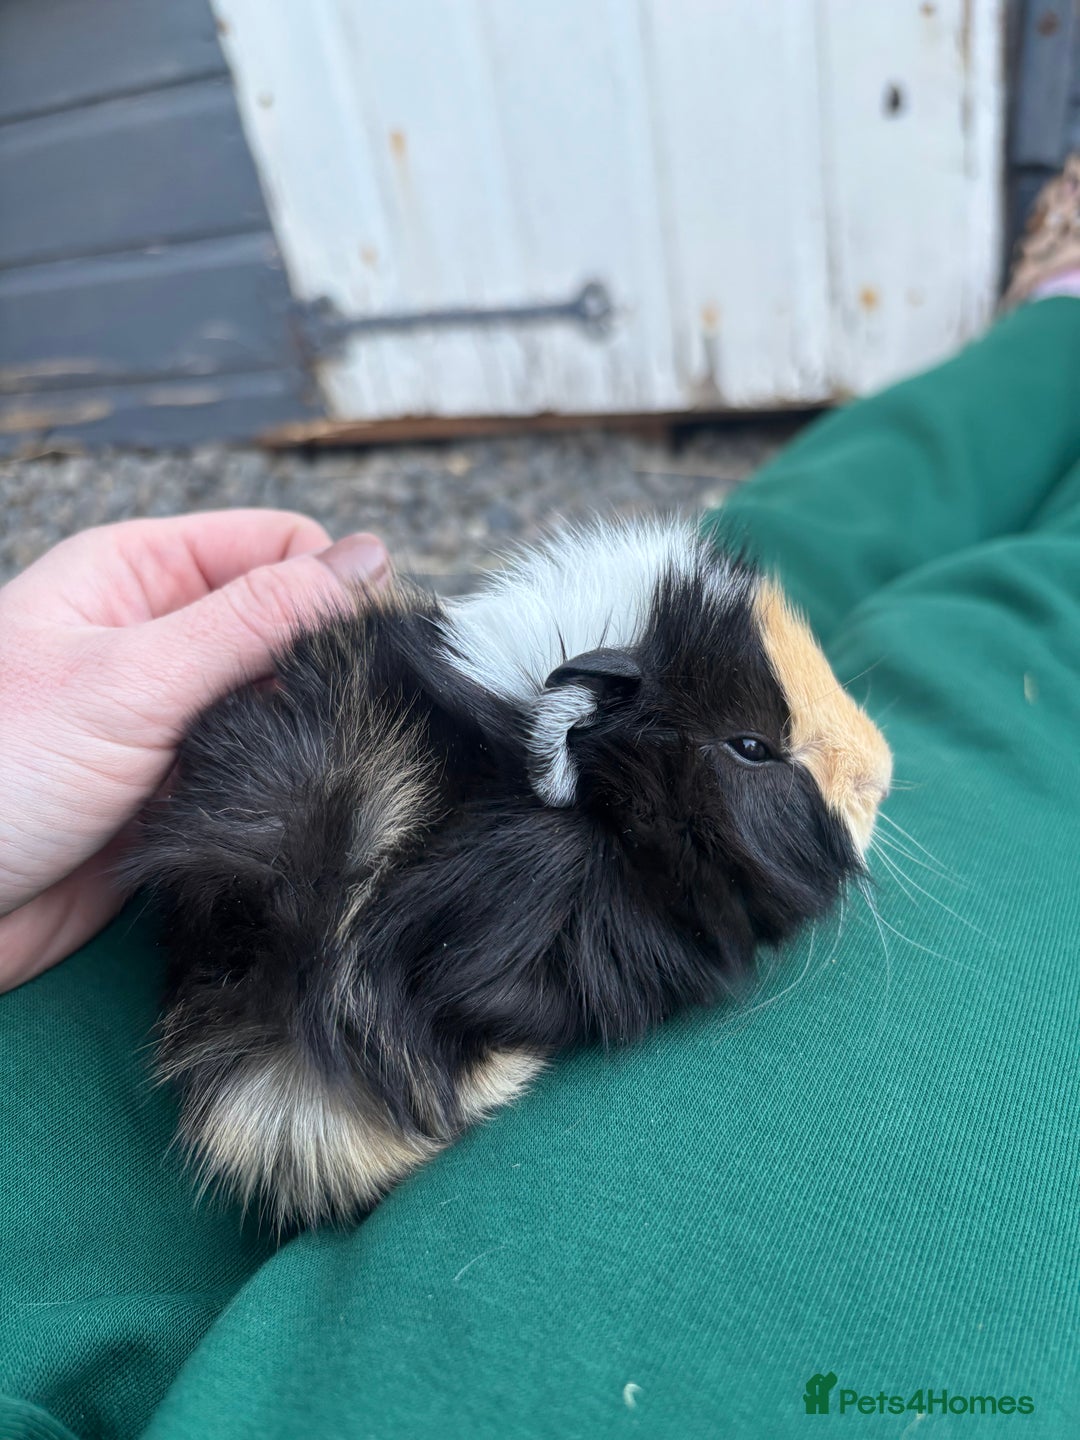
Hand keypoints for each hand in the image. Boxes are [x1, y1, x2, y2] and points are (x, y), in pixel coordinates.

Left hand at [0, 511, 389, 990]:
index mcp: (138, 574)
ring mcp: (172, 715)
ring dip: (305, 729)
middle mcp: (160, 637)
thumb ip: (254, 619)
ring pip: (284, 702)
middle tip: (340, 714)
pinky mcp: (182, 787)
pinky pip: (262, 769)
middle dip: (325, 662)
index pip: (275, 544)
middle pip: (287, 622)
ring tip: (297, 763)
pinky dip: (282, 783)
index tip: (370, 638)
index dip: (331, 581)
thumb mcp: (134, 678)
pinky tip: (280, 803)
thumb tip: (363, 560)